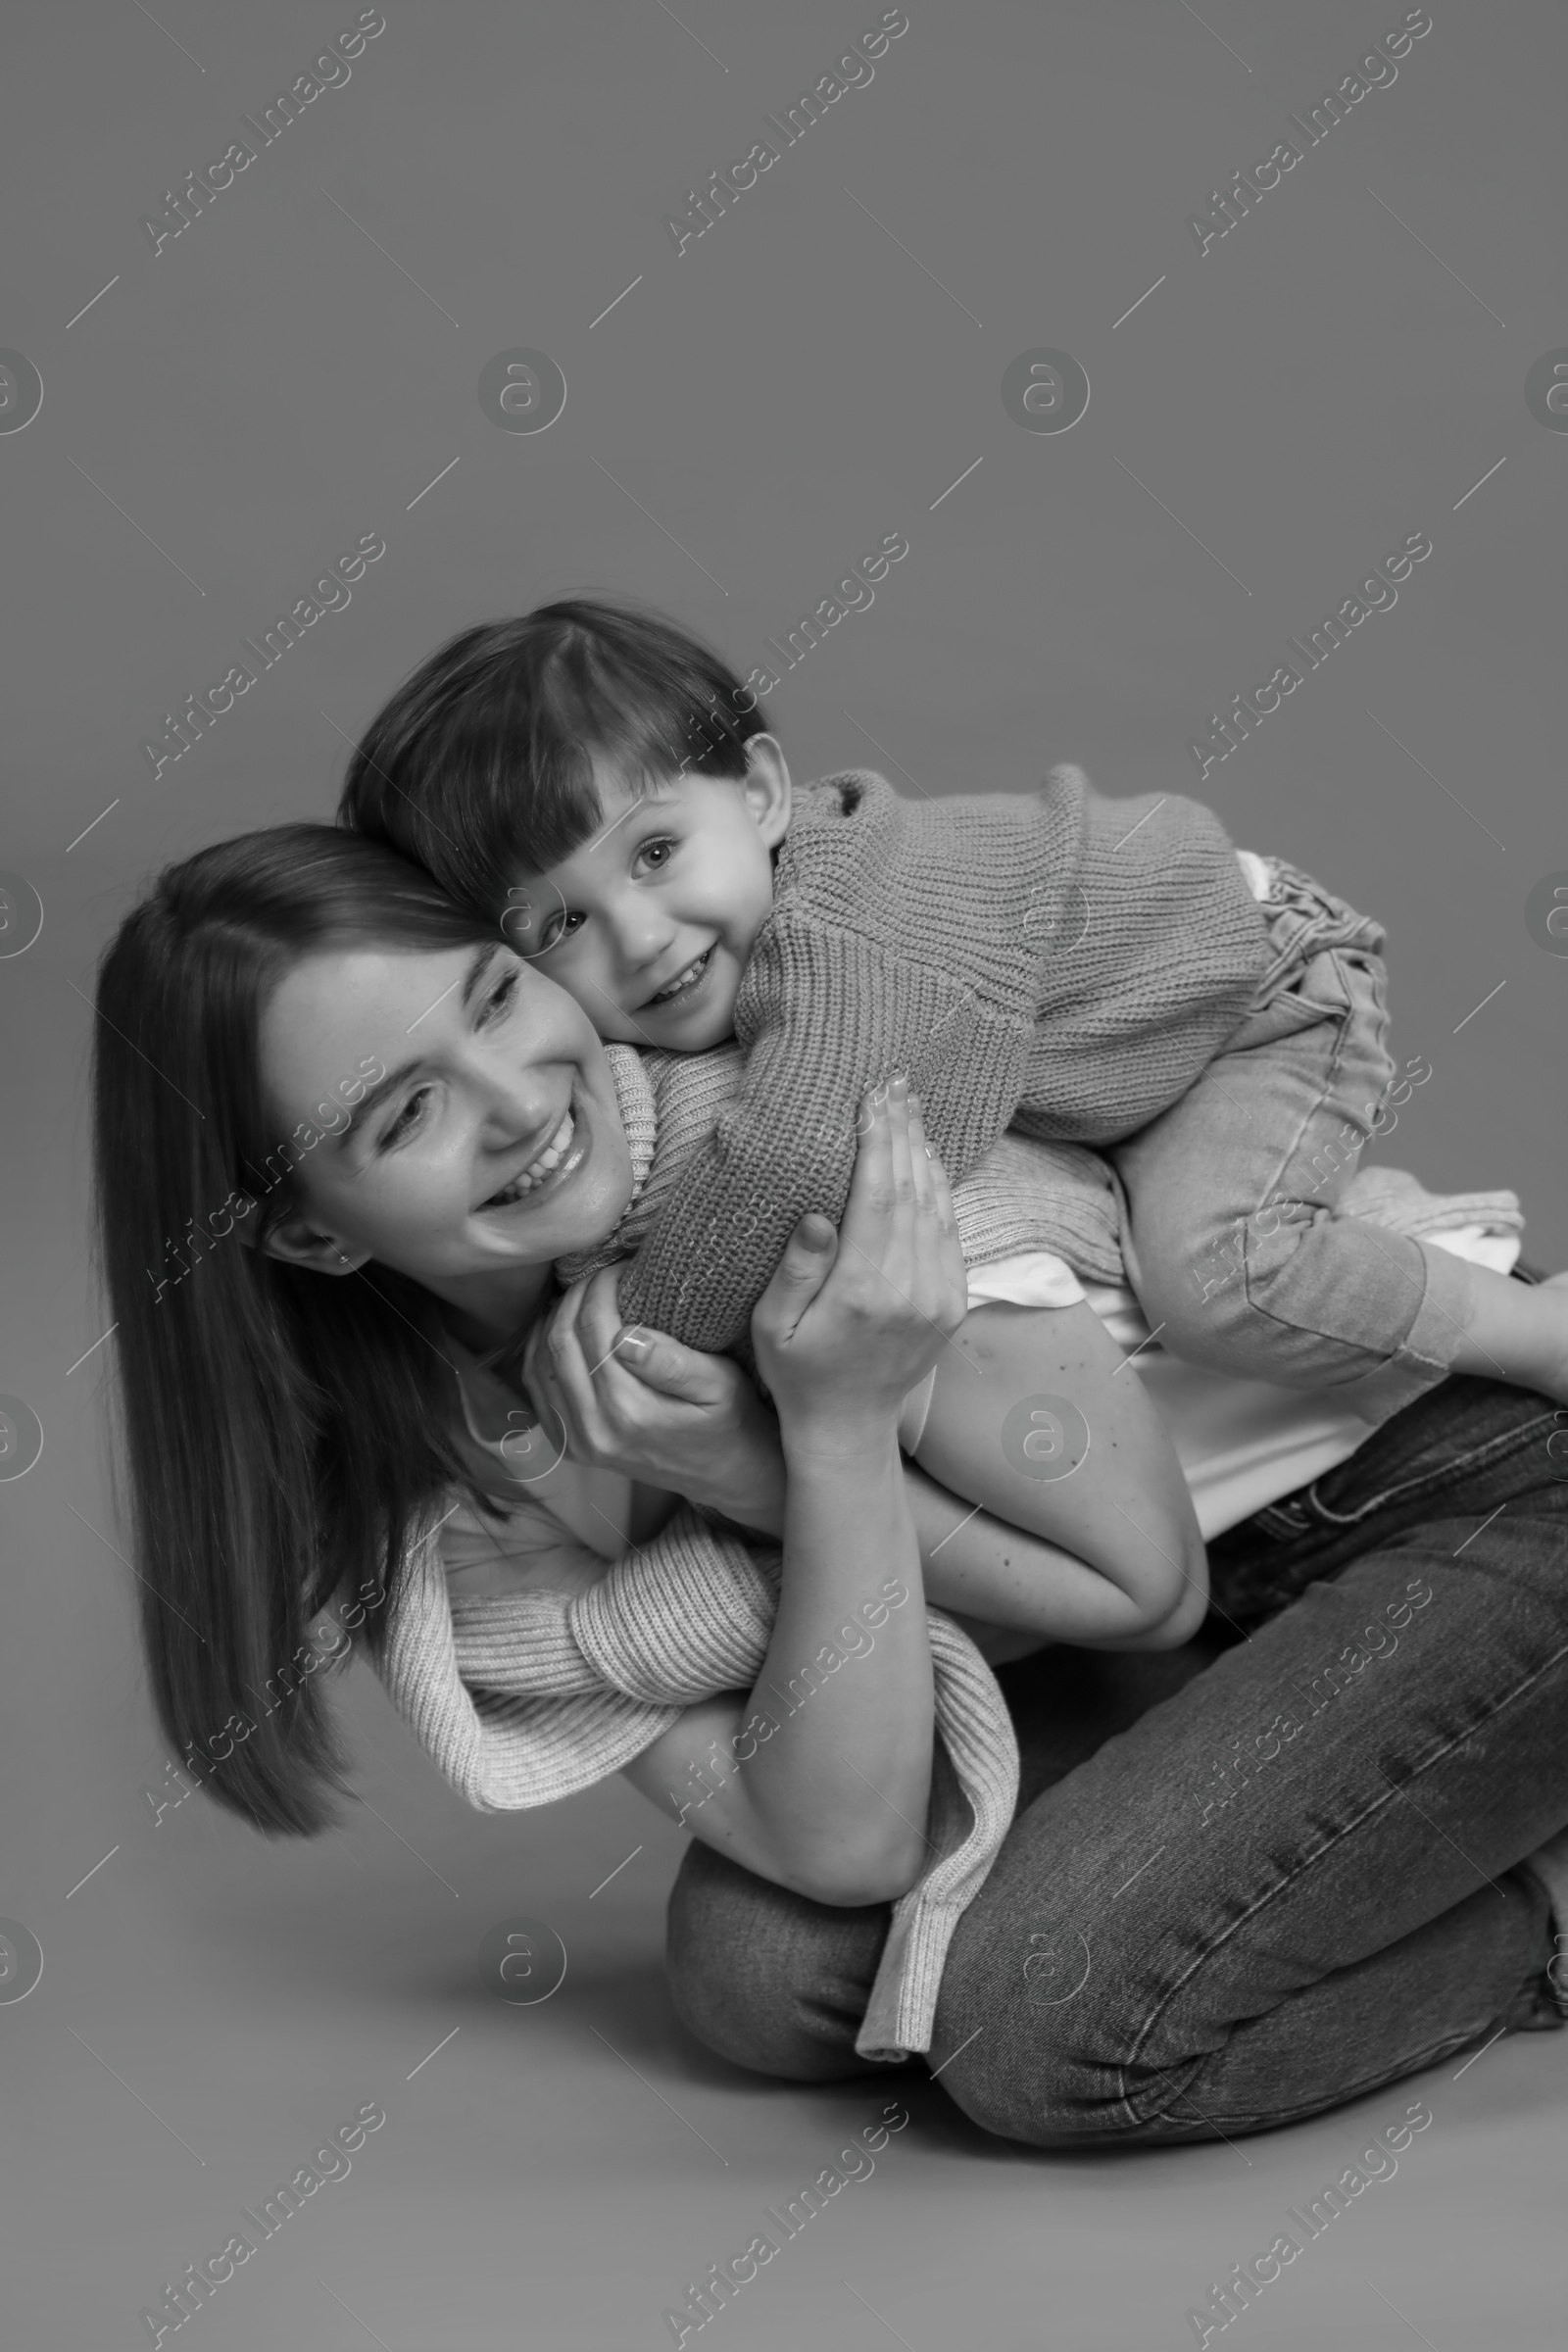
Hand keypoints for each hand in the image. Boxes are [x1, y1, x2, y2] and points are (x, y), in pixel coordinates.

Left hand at [523, 1266, 784, 1523]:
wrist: (728, 1476)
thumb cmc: (732, 1422)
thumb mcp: (721, 1385)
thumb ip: (673, 1361)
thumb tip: (625, 1333)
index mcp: (630, 1410)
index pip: (595, 1327)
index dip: (602, 1287)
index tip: (623, 1267)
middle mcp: (594, 1429)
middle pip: (562, 1340)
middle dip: (577, 1295)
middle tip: (603, 1273)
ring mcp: (578, 1442)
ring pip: (542, 1361)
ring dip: (556, 1318)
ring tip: (585, 1294)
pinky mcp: (571, 1447)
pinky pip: (537, 1389)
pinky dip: (542, 1351)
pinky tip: (562, 1328)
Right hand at [751, 1077, 965, 1445]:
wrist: (848, 1426)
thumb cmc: (797, 1371)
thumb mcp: (772, 1326)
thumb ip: (796, 1270)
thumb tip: (816, 1214)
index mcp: (862, 1291)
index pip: (878, 1196)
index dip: (877, 1140)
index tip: (870, 1096)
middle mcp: (910, 1290)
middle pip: (912, 1190)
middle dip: (902, 1131)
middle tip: (893, 1082)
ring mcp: (939, 1296)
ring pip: (937, 1206)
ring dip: (924, 1151)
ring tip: (909, 1106)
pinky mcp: (953, 1302)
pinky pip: (950, 1232)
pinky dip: (940, 1189)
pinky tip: (926, 1158)